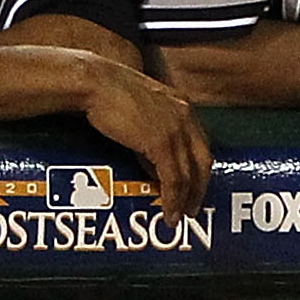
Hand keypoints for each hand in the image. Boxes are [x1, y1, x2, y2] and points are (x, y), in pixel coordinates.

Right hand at [75, 57, 210, 218]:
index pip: (199, 143)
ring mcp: (175, 129)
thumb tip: (153, 164)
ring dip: (186, 199)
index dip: (198, 168)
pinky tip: (170, 212)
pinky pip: (174, 178)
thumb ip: (152, 132)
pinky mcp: (161, 142)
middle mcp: (185, 116)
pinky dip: (173, 199)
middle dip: (199, 188)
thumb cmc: (109, 91)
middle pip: (203, 160)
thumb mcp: (140, 109)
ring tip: (179, 216)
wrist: (96, 83)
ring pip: (190, 174)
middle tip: (192, 208)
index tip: (194, 186)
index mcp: (181, 105)